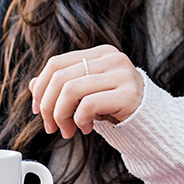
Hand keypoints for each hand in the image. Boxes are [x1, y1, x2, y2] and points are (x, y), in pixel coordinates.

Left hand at [29, 45, 144, 138]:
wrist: (151, 122)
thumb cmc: (117, 107)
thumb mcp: (87, 94)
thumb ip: (63, 86)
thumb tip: (32, 84)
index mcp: (101, 53)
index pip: (57, 62)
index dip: (41, 87)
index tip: (39, 110)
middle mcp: (112, 59)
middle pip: (60, 77)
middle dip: (48, 106)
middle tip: (51, 126)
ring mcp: (122, 74)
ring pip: (71, 90)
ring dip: (61, 116)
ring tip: (68, 130)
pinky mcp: (128, 94)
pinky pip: (88, 105)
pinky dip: (79, 120)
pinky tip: (86, 128)